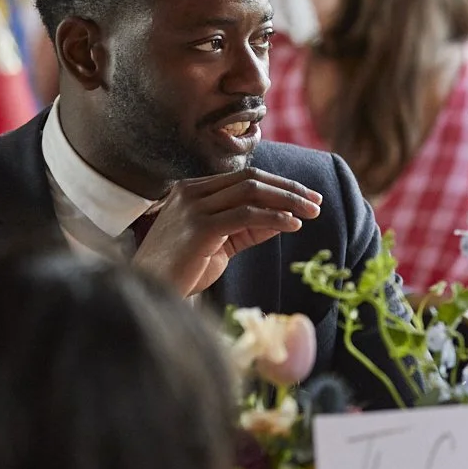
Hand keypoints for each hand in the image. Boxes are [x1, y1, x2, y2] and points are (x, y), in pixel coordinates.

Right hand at [132, 169, 322, 296]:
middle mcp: (191, 193)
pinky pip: (246, 215)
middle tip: (317, 201)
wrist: (150, 290)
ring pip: (251, 192)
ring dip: (287, 201)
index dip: (279, 185)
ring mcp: (193, 208)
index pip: (244, 178)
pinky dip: (274, 218)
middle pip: (251, 179)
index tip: (307, 197)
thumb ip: (248, 229)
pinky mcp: (199, 228)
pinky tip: (293, 225)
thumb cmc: (183, 271)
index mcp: (192, 190)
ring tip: (312, 212)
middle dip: (289, 189)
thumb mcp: (220, 244)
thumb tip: (286, 219)